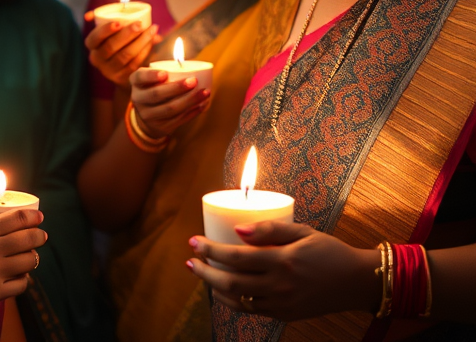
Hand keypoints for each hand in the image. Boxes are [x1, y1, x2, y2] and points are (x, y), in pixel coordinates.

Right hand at [0, 208, 46, 316]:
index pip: (18, 220)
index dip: (33, 217)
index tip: (39, 218)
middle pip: (28, 240)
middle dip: (39, 236)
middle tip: (41, 235)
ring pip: (28, 263)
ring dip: (32, 257)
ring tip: (30, 256)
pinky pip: (20, 285)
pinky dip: (23, 279)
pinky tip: (20, 275)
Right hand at [84, 14, 159, 85]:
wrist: (121, 66)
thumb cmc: (115, 39)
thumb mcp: (109, 29)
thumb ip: (103, 19)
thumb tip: (89, 15)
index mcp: (92, 44)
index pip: (95, 37)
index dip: (106, 30)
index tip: (119, 22)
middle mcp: (97, 59)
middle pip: (111, 47)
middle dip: (127, 34)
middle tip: (140, 24)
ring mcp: (109, 70)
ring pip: (125, 55)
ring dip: (140, 41)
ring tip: (152, 30)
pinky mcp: (122, 77)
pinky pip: (135, 63)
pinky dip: (144, 50)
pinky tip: (152, 41)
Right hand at [129, 67, 209, 137]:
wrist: (148, 117)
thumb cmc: (155, 88)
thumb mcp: (152, 79)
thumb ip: (165, 71)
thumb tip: (189, 63)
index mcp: (136, 83)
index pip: (140, 77)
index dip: (151, 76)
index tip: (165, 73)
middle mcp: (138, 99)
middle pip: (157, 94)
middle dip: (177, 88)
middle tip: (194, 81)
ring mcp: (148, 115)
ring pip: (170, 109)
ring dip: (190, 100)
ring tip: (205, 92)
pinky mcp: (160, 127)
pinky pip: (178, 119)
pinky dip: (192, 112)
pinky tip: (202, 105)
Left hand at [187, 221, 380, 321]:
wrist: (354, 282)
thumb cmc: (328, 250)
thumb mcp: (302, 231)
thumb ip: (270, 230)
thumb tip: (238, 229)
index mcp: (283, 261)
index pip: (236, 257)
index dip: (211, 250)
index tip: (194, 241)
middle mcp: (279, 286)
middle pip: (231, 281)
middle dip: (205, 270)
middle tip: (190, 259)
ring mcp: (281, 304)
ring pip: (237, 299)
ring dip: (214, 286)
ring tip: (200, 272)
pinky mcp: (284, 315)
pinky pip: (250, 309)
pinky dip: (232, 301)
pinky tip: (222, 289)